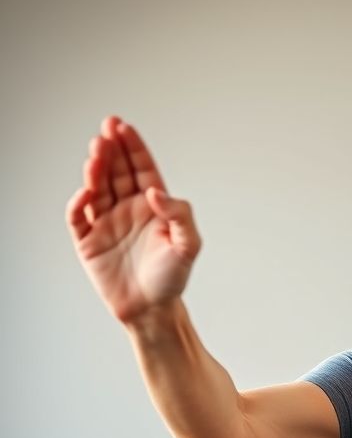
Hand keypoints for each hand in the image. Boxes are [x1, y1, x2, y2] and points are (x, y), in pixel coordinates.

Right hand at [65, 116, 201, 323]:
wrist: (152, 310)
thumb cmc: (172, 278)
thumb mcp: (189, 245)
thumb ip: (180, 215)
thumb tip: (154, 192)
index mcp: (153, 206)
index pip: (141, 169)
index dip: (132, 147)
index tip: (123, 127)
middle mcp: (128, 209)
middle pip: (117, 171)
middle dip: (111, 149)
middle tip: (106, 130)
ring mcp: (107, 223)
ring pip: (97, 188)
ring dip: (95, 169)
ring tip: (96, 153)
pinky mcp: (88, 241)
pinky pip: (78, 217)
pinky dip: (78, 202)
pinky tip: (86, 191)